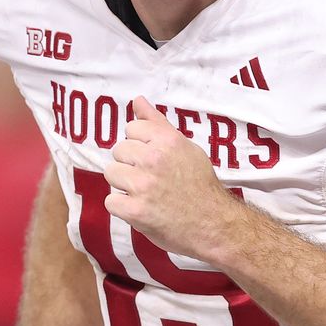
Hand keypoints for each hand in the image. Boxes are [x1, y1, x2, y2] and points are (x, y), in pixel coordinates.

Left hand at [104, 95, 236, 257]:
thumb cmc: (200, 185)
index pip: (131, 129)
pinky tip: (141, 209)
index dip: (141, 146)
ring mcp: (143, 185)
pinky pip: (110, 202)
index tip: (154, 160)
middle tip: (152, 180)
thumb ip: (157, 124)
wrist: (215, 224)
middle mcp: (154, 159)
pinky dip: (123, 208)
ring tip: (146, 194)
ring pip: (111, 174)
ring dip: (125, 186)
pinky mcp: (136, 211)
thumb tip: (137, 101)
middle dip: (131, 165)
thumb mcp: (185, 147)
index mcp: (167, 140)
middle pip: (118, 151)